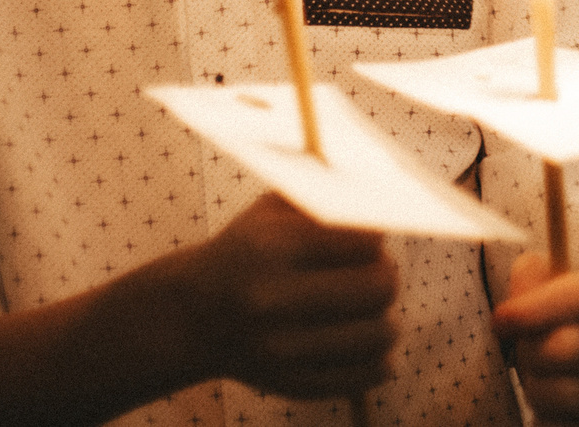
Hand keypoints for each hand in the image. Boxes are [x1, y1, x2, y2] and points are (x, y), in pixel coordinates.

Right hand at [167, 193, 397, 399]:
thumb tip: (387, 196)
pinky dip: (380, 358)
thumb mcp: (272, 210)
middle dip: (385, 274)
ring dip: (386, 317)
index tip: (366, 241)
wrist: (191, 316)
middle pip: (380, 286)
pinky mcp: (292, 385)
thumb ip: (326, 194)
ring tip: (369, 309)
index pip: (366, 239)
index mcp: (271, 247)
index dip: (376, 237)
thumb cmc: (247, 250)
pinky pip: (368, 374)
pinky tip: (366, 342)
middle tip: (372, 273)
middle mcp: (273, 300)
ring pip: (381, 334)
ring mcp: (281, 350)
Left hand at [493, 258, 578, 424]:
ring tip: (541, 382)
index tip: (500, 319)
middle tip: (524, 354)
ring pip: (558, 392)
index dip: (535, 305)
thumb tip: (524, 273)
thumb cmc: (573, 334)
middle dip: (528, 352)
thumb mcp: (558, 300)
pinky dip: (547, 419)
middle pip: (564, 346)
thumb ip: (536, 279)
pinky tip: (558, 411)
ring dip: (533, 388)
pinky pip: (563, 426)